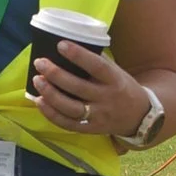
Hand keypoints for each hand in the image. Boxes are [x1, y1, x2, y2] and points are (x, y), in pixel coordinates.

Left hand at [28, 34, 149, 142]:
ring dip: (51, 94)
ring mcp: (98, 116)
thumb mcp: (116, 71)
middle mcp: (107, 99)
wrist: (138, 117)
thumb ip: (97, 62)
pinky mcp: (90, 129)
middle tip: (40, 63)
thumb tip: (68, 48)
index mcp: (115, 80)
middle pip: (78, 87)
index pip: (97, 66)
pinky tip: (39, 101)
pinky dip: (51, 114)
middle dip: (56, 74)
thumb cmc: (121, 87)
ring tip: (37, 80)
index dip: (78, 56)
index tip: (60, 45)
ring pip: (71, 108)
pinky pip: (67, 124)